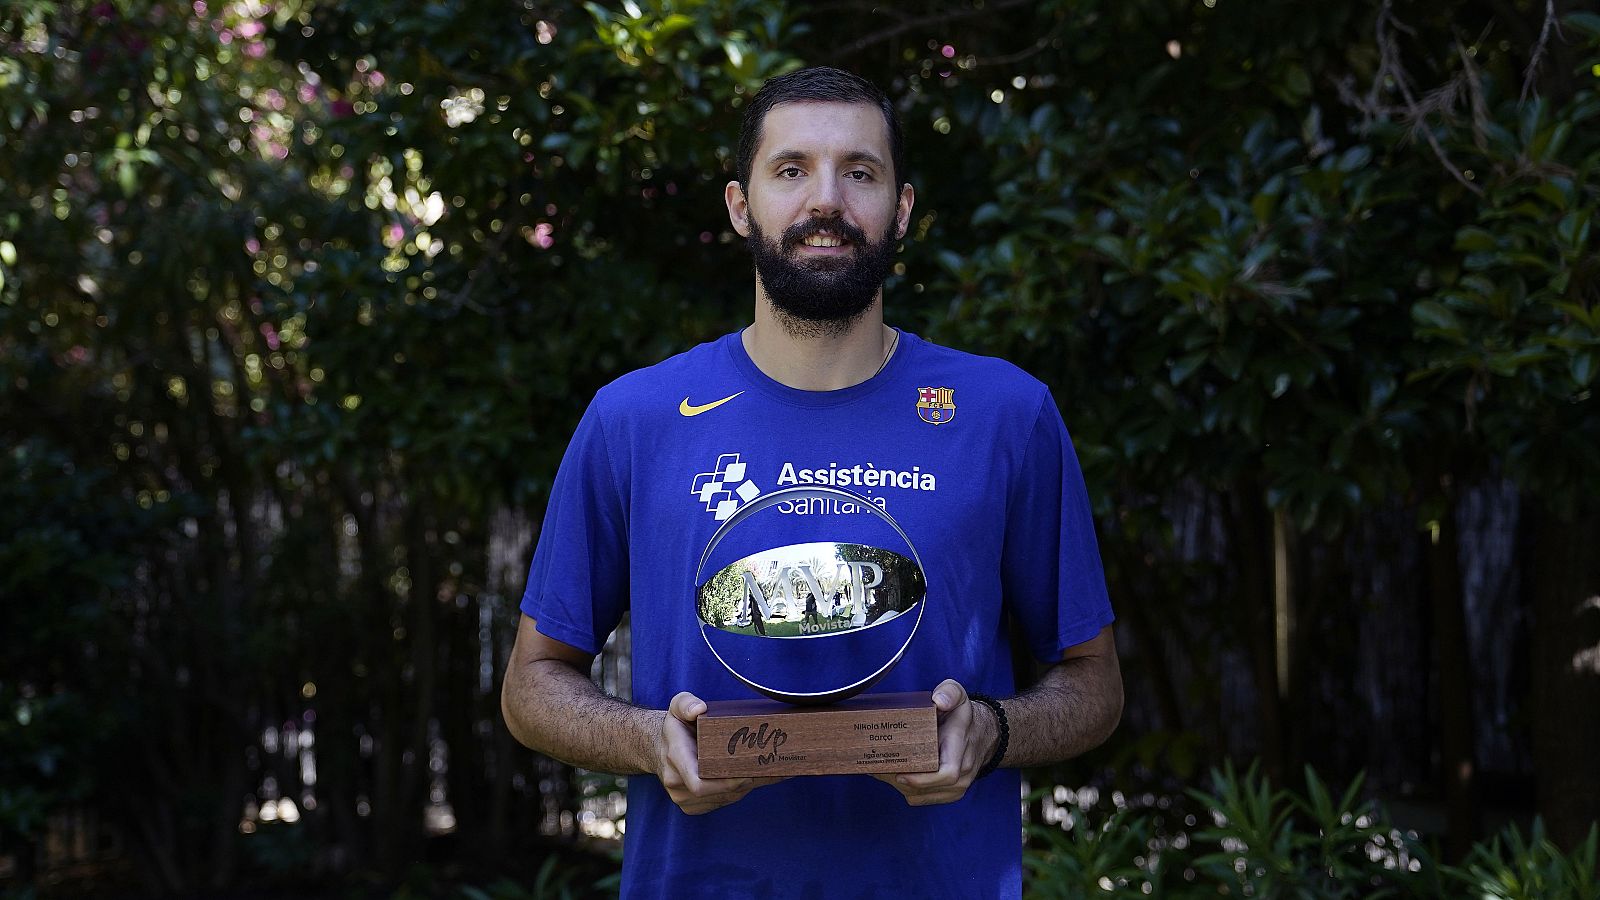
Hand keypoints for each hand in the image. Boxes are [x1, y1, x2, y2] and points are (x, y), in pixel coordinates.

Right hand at [653, 691, 786, 814]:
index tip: (749, 771)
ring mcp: (684, 799)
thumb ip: (686, 703)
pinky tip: (756, 778)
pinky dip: (741, 791)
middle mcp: (677, 783)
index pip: (699, 783)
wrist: (659, 748)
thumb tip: (700, 708)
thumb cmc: (675, 727)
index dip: (726, 782)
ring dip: (749, 786)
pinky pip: (723, 802)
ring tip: (773, 771)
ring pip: (726, 798)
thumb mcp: (676, 707)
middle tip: (774, 767)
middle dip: (748, 781)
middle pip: (720, 792)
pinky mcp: (693, 806)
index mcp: (675, 759)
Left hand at [872, 679, 997, 805]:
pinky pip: (922, 798)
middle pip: (926, 788)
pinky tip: (891, 775)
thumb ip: (949, 692)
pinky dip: (905, 790)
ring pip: (921, 796)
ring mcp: (957, 787)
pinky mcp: (949, 793)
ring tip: (878, 770)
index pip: (947, 773)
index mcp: (962, 749)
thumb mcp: (958, 695)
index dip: (922, 778)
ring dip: (897, 786)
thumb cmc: (963, 717)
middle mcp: (963, 773)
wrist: (982, 735)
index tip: (900, 774)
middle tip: (876, 767)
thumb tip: (938, 700)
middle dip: (898, 780)